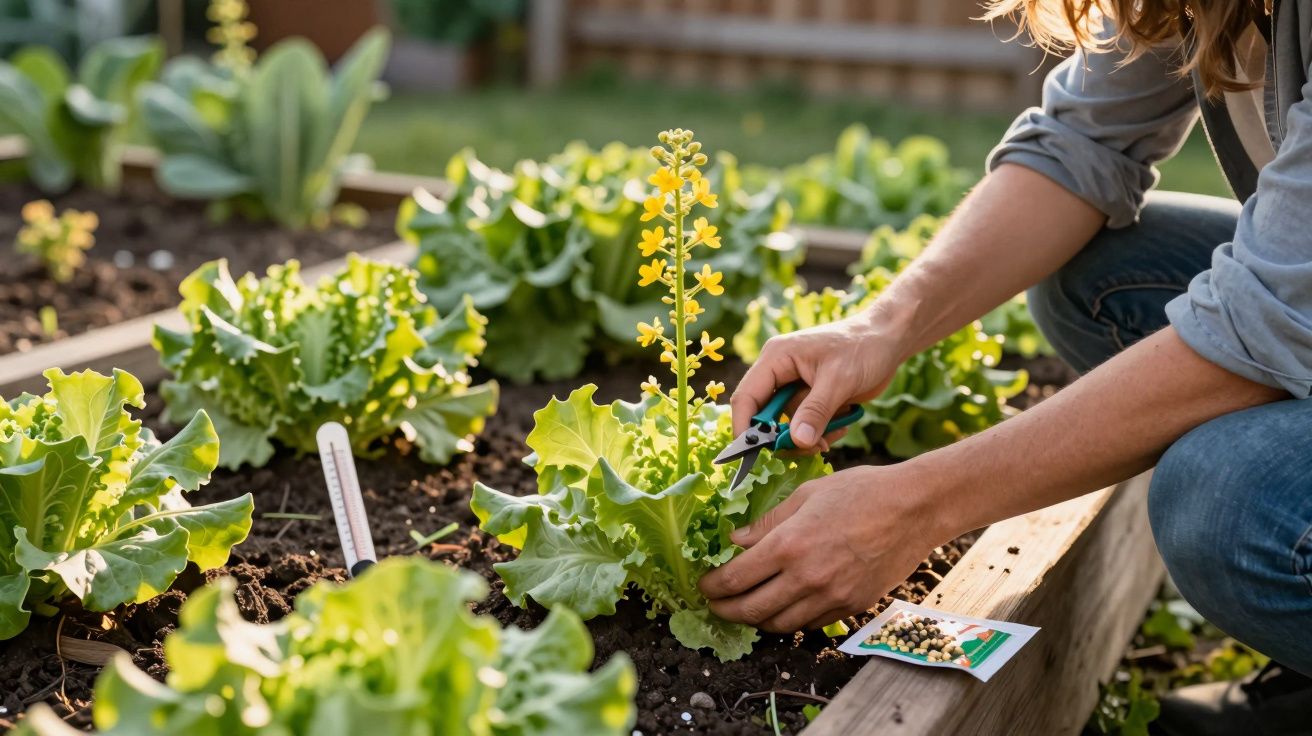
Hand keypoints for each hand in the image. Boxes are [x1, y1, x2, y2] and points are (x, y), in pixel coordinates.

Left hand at [699, 464, 943, 632]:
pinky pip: (810, 624)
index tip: (704, 586)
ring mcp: (830, 597)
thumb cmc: (861, 492)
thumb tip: (736, 541)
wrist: (914, 508)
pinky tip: (784, 606)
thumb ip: (767, 523)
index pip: (735, 579)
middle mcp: (806, 577)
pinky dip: (790, 620)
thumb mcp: (806, 495)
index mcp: (789, 545)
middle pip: (751, 611)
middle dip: (726, 611)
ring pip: (779, 625)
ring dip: (757, 620)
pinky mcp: (851, 607)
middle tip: (716, 605)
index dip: (712, 587)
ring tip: (747, 608)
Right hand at [733, 313, 902, 449]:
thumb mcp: (839, 380)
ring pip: (788, 424)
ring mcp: (795, 386)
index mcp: (776, 358)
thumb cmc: (863, 347)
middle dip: (785, 436)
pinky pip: (806, 424)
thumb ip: (815, 411)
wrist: (889, 340)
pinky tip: (842, 426)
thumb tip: (797, 441)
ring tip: (835, 432)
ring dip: (809, 436)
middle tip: (810, 447)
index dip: (745, 428)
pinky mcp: (811, 398)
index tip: (753, 454)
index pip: (747, 397)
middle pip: (765, 416)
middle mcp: (779, 372)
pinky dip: (821, 432)